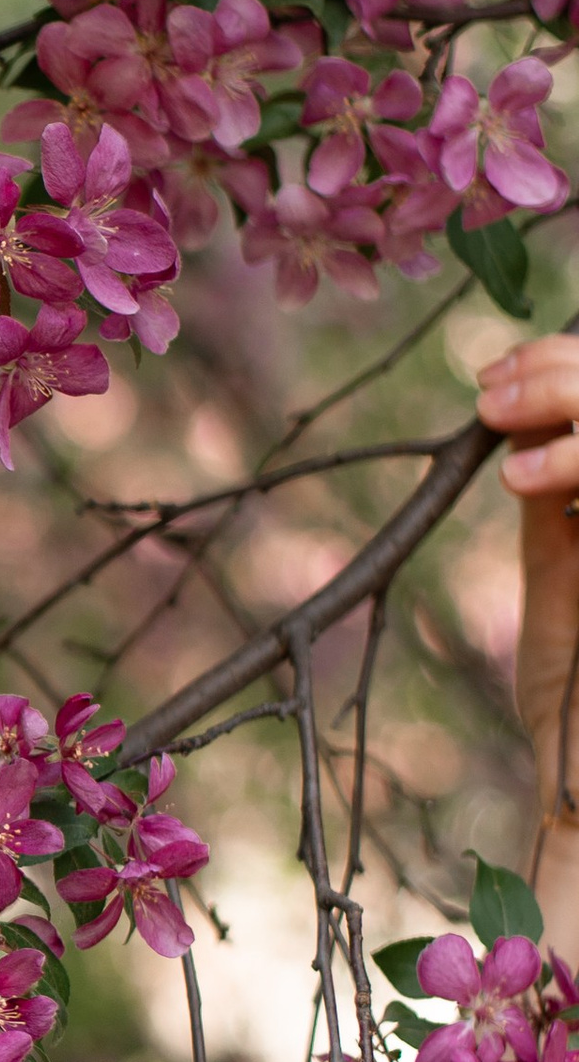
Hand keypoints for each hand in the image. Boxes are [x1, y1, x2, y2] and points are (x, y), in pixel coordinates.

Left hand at [475, 335, 578, 803]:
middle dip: (566, 375)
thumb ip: (558, 503)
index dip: (567, 365)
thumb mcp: (566, 577)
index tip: (494, 374)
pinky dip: (577, 468)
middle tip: (490, 388)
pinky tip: (523, 485)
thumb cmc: (573, 696)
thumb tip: (520, 421)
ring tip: (497, 419)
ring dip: (571, 404)